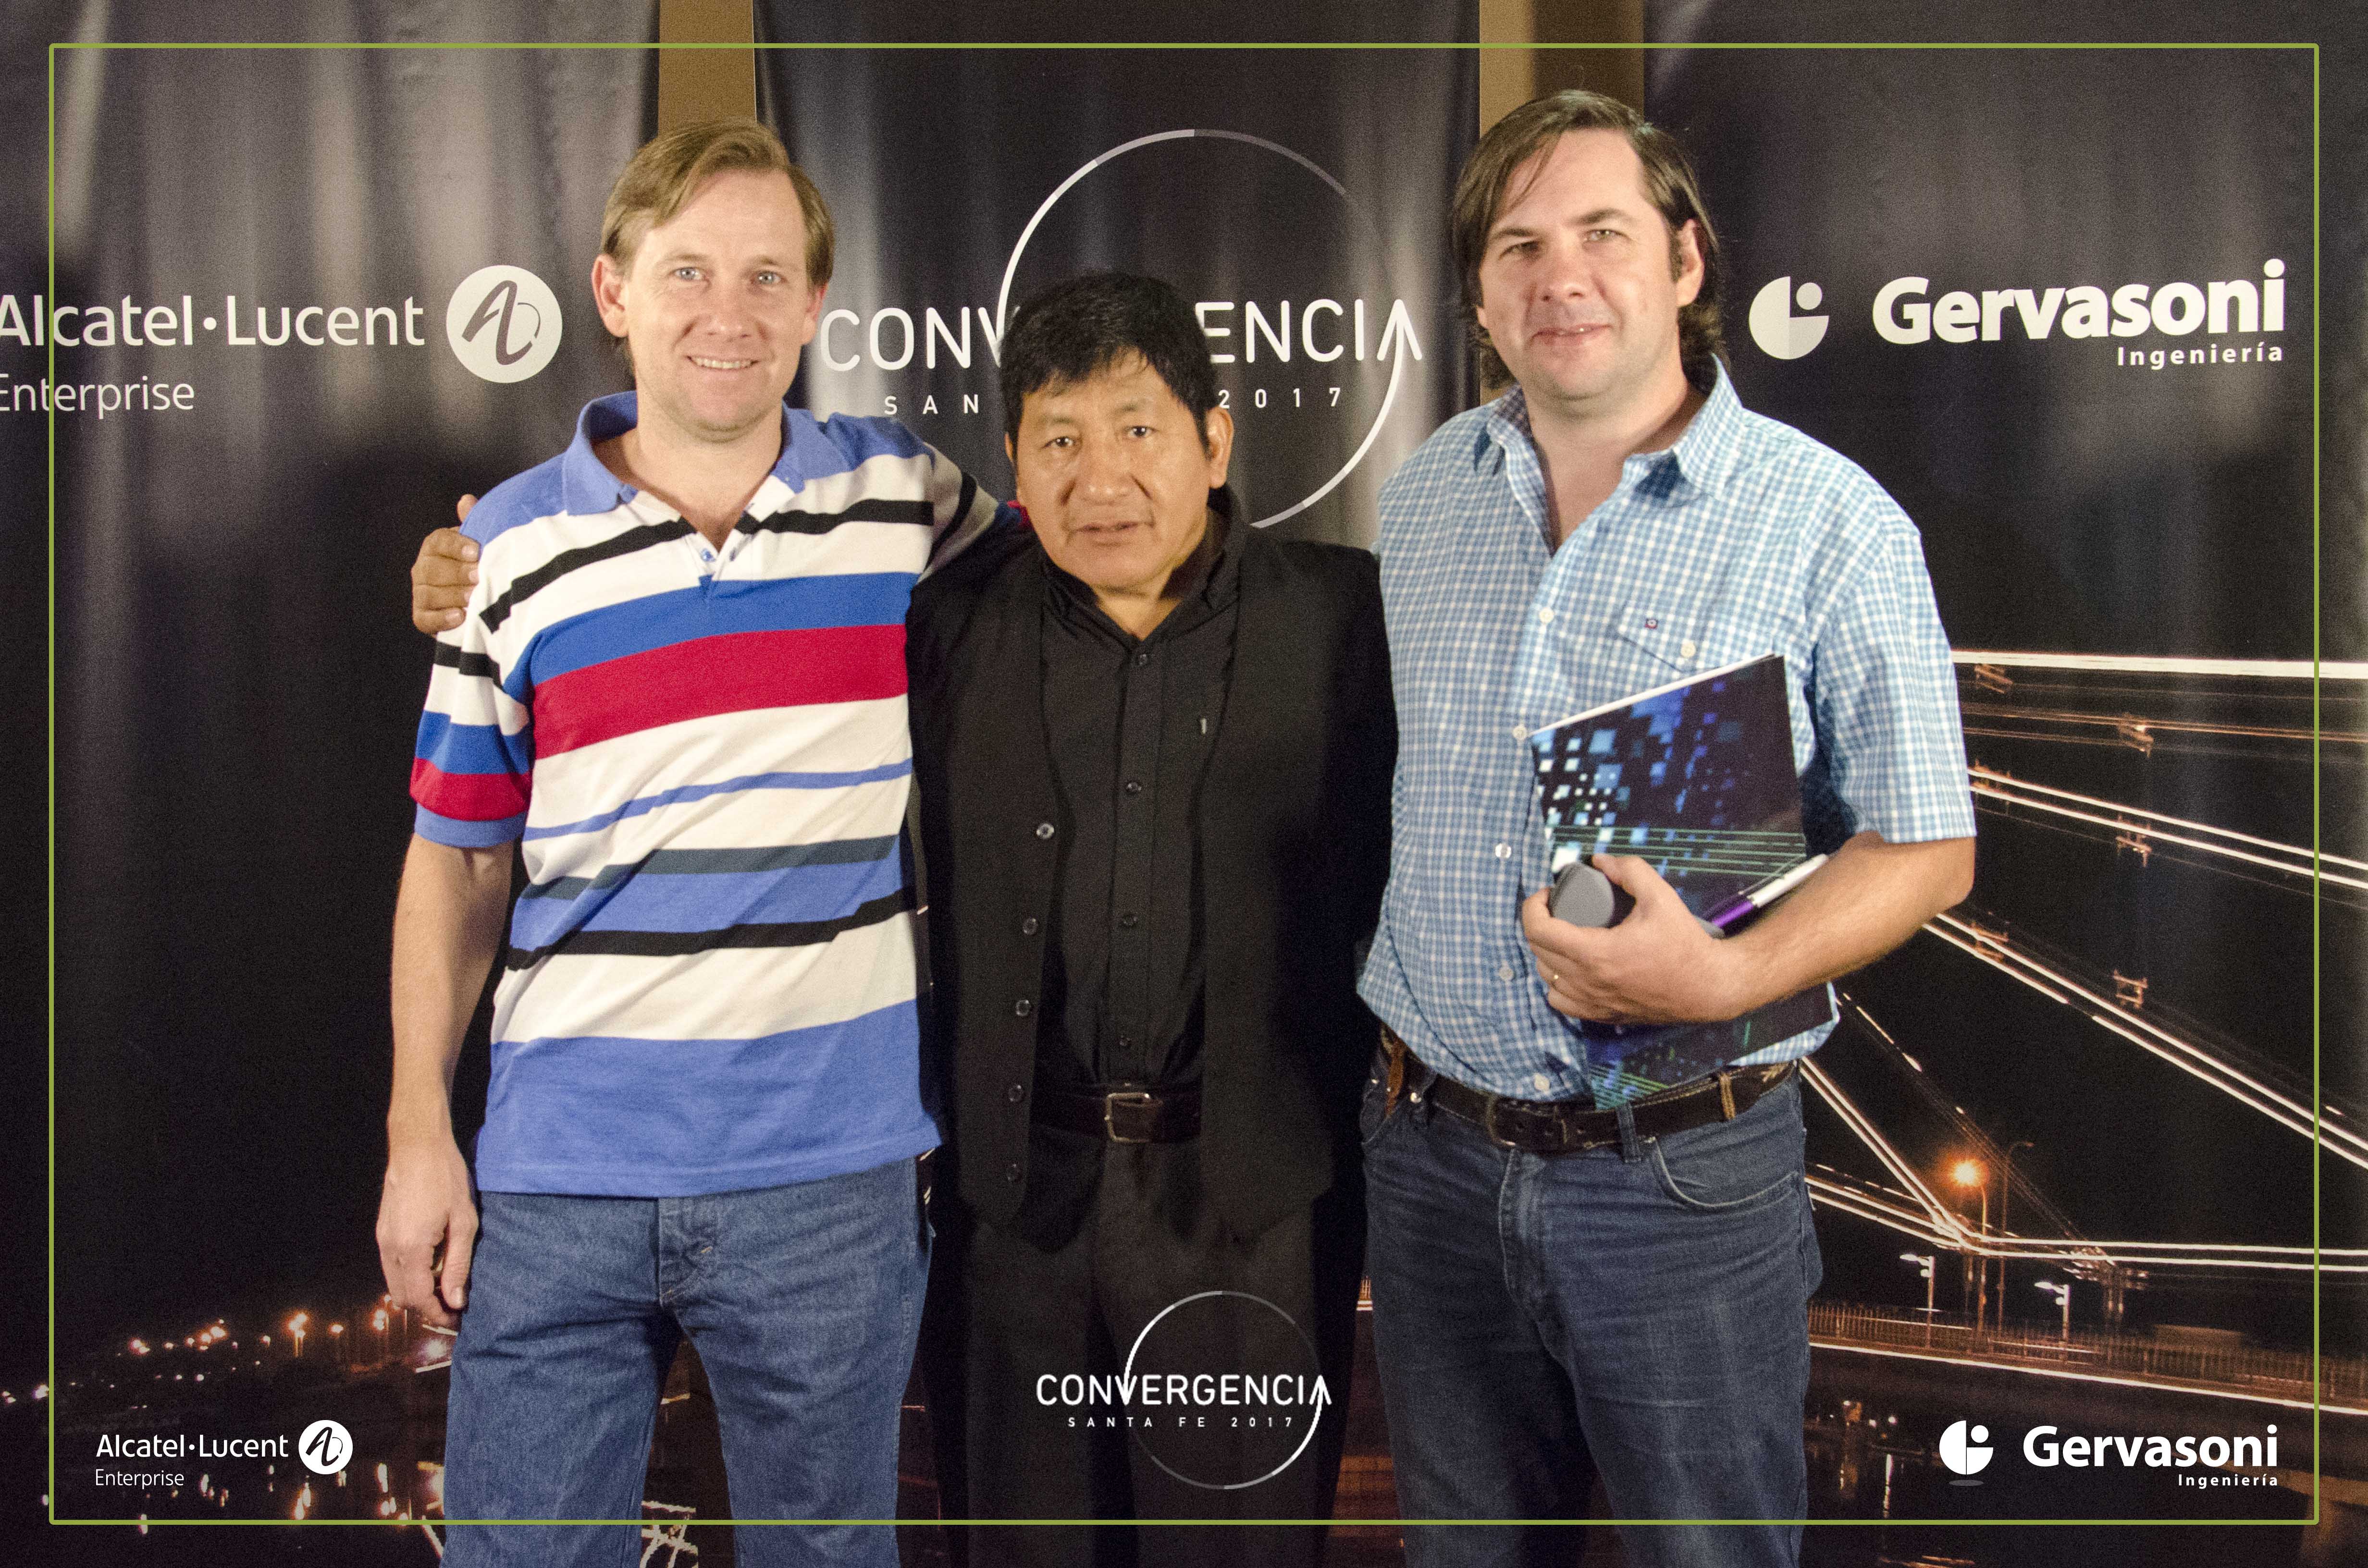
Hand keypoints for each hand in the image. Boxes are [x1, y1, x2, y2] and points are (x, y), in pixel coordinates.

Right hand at [375, 1134, 477, 1327]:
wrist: (417, 1146)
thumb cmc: (446, 1179)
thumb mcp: (464, 1223)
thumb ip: (458, 1265)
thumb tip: (456, 1302)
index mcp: (410, 1250)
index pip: (418, 1299)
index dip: (437, 1315)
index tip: (457, 1319)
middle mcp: (389, 1249)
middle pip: (402, 1297)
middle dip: (426, 1307)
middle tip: (453, 1305)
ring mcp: (382, 1240)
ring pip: (394, 1283)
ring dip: (417, 1292)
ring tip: (446, 1286)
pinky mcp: (382, 1231)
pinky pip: (391, 1266)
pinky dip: (409, 1275)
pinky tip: (432, 1265)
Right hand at [409, 496, 478, 634]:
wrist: (479, 599)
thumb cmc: (480, 564)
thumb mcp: (481, 544)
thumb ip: (474, 523)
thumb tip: (466, 500)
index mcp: (435, 546)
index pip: (439, 542)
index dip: (456, 546)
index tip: (478, 552)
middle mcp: (422, 568)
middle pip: (432, 569)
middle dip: (457, 573)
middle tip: (479, 577)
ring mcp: (420, 593)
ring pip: (429, 594)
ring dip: (453, 596)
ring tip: (474, 598)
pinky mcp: (422, 617)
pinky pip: (425, 619)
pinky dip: (442, 619)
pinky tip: (461, 616)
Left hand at [1520, 855, 1740, 1025]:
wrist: (1709, 987)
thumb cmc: (1685, 944)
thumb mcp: (1661, 896)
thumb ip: (1630, 871)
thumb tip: (1600, 860)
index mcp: (1595, 953)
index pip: (1537, 930)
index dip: (1533, 906)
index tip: (1547, 894)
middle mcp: (1587, 982)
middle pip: (1538, 951)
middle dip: (1541, 923)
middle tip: (1557, 907)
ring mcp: (1593, 1002)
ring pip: (1546, 978)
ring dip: (1547, 953)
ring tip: (1564, 935)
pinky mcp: (1602, 1014)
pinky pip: (1560, 1001)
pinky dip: (1557, 983)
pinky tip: (1571, 969)